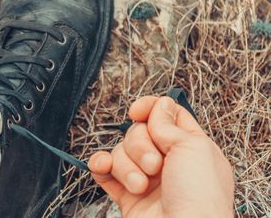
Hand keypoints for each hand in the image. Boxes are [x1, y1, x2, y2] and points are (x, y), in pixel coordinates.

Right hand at [89, 96, 233, 217]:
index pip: (166, 115)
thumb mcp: (193, 147)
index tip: (137, 111)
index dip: (150, 108)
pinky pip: (105, 171)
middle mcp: (169, 161)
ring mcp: (146, 178)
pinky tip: (103, 167)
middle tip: (154, 165)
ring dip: (127, 166)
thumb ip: (168, 123)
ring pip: (121, 151)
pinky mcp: (127, 195)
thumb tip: (159, 104)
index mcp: (191, 148)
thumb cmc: (200, 198)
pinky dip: (101, 166)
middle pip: (139, 132)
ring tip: (141, 185)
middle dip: (140, 145)